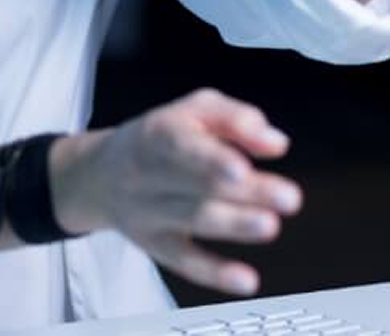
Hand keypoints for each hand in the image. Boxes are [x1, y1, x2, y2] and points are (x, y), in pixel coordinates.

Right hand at [54, 89, 300, 296]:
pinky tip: (246, 280)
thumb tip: (276, 143)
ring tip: (270, 225)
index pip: (183, 144)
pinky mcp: (155, 245)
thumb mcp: (193, 109)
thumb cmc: (161, 135)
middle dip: (245, 191)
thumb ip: (235, 119)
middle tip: (288, 197)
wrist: (101, 173)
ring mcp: (148, 212)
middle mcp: (148, 172)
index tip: (242, 168)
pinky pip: (184, 261)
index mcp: (159, 131)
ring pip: (193, 219)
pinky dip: (215, 273)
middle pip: (197, 183)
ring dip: (234, 224)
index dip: (212, 158)